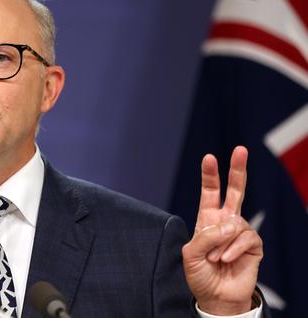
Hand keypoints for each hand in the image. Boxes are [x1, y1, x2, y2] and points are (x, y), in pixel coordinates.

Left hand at [182, 146, 262, 314]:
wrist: (215, 296)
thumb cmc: (200, 274)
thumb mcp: (192, 253)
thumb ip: (207, 236)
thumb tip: (231, 226)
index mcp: (208, 219)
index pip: (210, 192)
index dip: (210, 175)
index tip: (209, 157)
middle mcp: (225, 222)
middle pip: (235, 191)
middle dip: (237, 170)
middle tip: (241, 149)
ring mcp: (240, 232)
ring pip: (235, 224)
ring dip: (222, 243)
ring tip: (216, 258)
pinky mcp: (253, 245)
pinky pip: (245, 238)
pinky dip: (233, 249)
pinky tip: (226, 260)